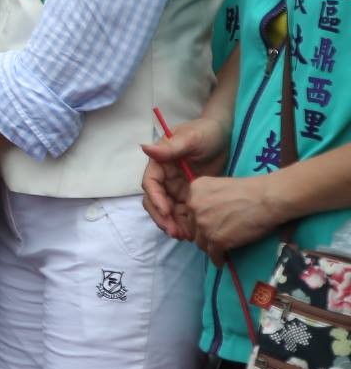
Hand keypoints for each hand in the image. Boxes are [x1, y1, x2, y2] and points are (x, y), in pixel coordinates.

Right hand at [140, 115, 229, 240]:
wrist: (224, 135)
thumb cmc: (204, 132)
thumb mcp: (189, 138)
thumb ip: (170, 148)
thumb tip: (145, 148)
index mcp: (159, 163)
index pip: (151, 184)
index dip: (155, 199)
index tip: (166, 211)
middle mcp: (164, 177)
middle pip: (155, 201)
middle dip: (162, 218)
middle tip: (174, 232)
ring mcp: (176, 187)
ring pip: (168, 211)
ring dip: (173, 224)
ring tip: (185, 237)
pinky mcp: (189, 195)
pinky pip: (183, 213)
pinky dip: (185, 224)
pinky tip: (194, 233)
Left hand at [182, 174, 282, 260]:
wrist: (266, 199)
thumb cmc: (250, 191)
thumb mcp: (219, 187)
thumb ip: (208, 199)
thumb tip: (206, 216)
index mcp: (195, 190)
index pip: (190, 210)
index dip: (199, 219)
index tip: (207, 225)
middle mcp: (194, 206)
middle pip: (193, 227)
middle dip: (202, 233)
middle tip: (214, 238)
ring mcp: (203, 224)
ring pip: (200, 242)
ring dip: (209, 246)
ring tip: (219, 249)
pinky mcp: (216, 239)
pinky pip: (213, 254)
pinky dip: (217, 259)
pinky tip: (222, 261)